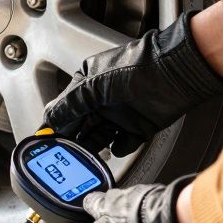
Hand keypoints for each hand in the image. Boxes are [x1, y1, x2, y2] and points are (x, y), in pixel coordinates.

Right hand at [43, 11, 222, 155]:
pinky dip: (120, 147)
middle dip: (73, 140)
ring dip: (93, 147)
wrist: (175, 73)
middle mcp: (103, 101)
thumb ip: (69, 105)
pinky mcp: (138, 127)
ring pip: (99, 138)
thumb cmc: (136, 67)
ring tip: (87, 154)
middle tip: (65, 153)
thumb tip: (49, 121)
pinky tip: (118, 144)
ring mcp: (121, 115)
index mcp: (88, 85)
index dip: (56, 125)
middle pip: (81, 127)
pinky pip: (123, 144)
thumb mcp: (93, 85)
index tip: (48, 142)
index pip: (65, 109)